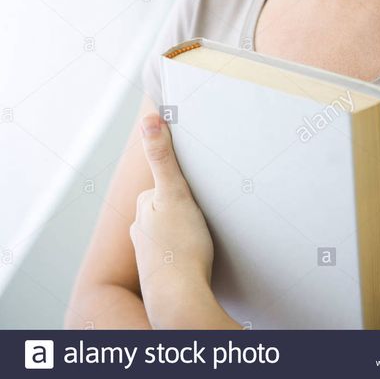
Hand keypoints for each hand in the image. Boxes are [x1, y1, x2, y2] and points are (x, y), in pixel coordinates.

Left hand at [130, 112, 238, 328]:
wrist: (178, 298)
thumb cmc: (179, 245)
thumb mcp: (175, 192)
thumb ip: (162, 156)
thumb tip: (149, 118)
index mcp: (144, 208)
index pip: (163, 186)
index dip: (181, 187)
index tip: (195, 195)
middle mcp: (140, 229)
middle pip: (165, 210)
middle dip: (182, 211)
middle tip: (202, 219)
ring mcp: (147, 254)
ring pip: (168, 234)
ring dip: (182, 235)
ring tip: (200, 241)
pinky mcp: (159, 275)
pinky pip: (173, 257)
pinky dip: (182, 256)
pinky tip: (195, 261)